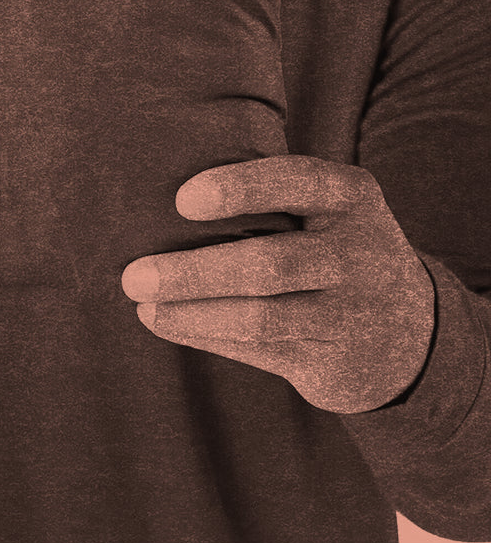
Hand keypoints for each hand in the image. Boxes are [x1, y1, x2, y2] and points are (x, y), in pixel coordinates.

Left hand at [121, 155, 434, 413]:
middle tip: (133, 276)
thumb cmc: (329, 248)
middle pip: (269, 263)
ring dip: (191, 312)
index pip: (296, 181)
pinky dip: (205, 334)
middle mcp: (360, 252)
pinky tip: (166, 323)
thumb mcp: (325, 211)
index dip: (238, 189)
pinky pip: (260, 349)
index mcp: (352, 196)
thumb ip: (269, 198)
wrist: (409, 332)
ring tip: (143, 304)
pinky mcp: (335, 360)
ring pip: (261, 316)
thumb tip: (156, 197)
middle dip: (194, 272)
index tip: (182, 201)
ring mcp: (353, 312)